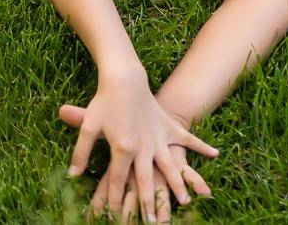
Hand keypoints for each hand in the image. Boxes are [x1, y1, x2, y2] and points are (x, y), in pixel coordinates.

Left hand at [60, 89, 216, 222]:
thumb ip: (80, 153)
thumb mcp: (88, 127)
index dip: (114, 201)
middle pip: (146, 181)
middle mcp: (143, 146)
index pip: (116, 181)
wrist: (124, 77)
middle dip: (148, 203)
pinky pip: (187, 138)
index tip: (113, 218)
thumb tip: (71, 175)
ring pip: (169, 166)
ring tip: (184, 202)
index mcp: (121, 147)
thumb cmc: (104, 102)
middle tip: (151, 222)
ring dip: (177, 184)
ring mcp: (158, 137)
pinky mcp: (168, 126)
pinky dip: (201, 146)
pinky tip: (216, 154)